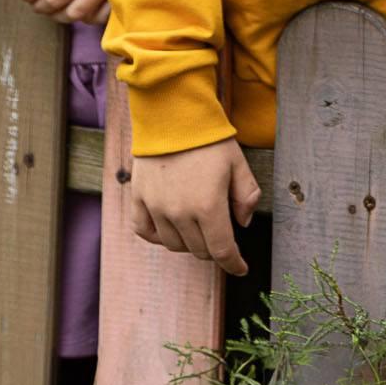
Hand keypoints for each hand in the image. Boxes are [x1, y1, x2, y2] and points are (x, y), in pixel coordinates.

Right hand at [128, 139, 259, 275]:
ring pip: (174, 245)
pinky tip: (171, 228)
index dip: (233, 264)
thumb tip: (242, 223)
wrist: (173, 116)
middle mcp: (180, 213)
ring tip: (199, 228)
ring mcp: (156, 208)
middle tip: (222, 236)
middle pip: (199, 250)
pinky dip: (159, 237)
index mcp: (208, 207)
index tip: (240, 268)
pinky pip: (146, 232)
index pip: (221, 251)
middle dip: (215, 249)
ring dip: (190, 243)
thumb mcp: (238, 164)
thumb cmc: (210, 139)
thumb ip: (246, 196)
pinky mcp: (139, 200)